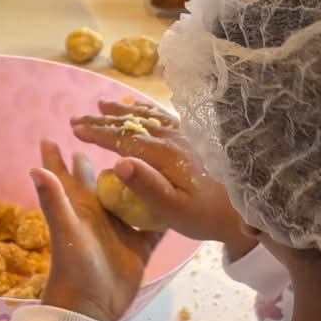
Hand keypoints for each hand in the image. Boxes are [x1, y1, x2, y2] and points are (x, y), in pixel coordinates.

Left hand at [32, 141, 160, 320]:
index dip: (58, 157)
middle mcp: (99, 214)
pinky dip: (163, 214)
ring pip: (130, 200)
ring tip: (150, 161)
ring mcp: (120, 230)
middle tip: (108, 140)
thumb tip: (35, 168)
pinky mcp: (139, 247)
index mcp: (80, 207)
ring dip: (137, 184)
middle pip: (101, 183)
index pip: (66, 175)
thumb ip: (54, 199)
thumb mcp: (65, 231)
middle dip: (101, 163)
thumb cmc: (74, 268)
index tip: (52, 134)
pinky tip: (176, 198)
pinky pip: (154, 226)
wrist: (92, 308)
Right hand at [72, 100, 254, 252]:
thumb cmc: (207, 215)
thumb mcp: (174, 209)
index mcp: (164, 155)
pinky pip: (165, 117)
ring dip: (122, 111)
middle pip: (132, 124)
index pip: (123, 139)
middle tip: (78, 119)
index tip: (74, 129)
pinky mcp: (195, 138)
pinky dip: (147, 110)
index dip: (97, 133)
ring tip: (103, 105)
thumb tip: (118, 163)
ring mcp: (185, 135)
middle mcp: (173, 138)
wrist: (246, 210)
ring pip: (148, 117)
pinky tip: (142, 109)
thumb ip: (146, 186)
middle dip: (102, 121)